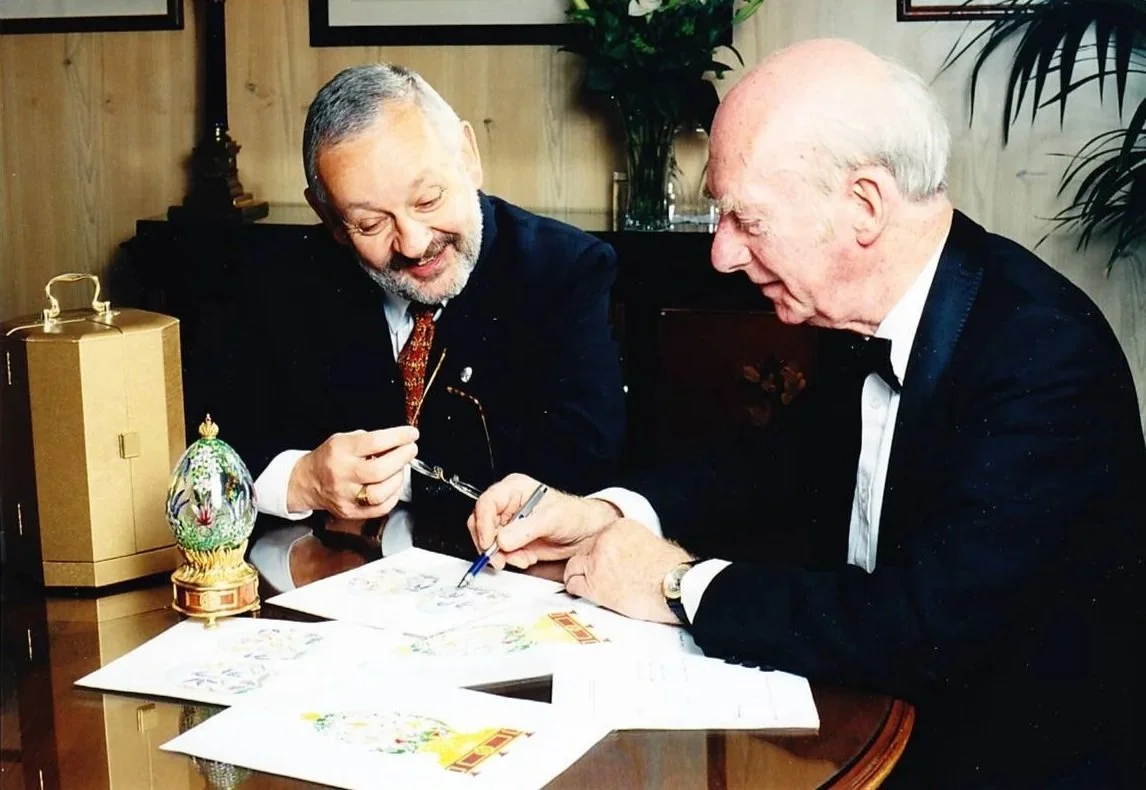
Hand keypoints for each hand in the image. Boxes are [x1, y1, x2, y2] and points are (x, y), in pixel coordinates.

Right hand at [287, 427, 417, 518]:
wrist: (308, 481)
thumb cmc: (330, 458)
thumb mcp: (345, 439)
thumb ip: (371, 440)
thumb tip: (400, 442)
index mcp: (340, 451)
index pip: (374, 442)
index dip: (398, 437)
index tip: (411, 434)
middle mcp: (342, 474)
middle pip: (379, 470)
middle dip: (402, 458)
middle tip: (411, 450)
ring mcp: (346, 496)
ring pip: (381, 492)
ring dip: (398, 478)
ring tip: (400, 468)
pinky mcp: (351, 512)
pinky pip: (380, 508)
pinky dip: (393, 496)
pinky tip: (393, 485)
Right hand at [467, 473, 620, 569]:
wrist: (586, 533)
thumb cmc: (574, 515)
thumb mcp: (551, 519)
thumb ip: (525, 529)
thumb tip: (502, 540)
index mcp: (514, 489)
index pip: (486, 503)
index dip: (483, 524)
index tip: (489, 543)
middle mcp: (508, 505)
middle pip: (481, 524)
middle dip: (490, 544)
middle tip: (500, 558)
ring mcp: (509, 524)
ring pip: (489, 542)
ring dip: (503, 555)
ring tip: (524, 557)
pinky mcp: (513, 540)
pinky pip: (500, 553)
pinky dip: (511, 560)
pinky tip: (527, 558)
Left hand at [564, 520, 692, 623]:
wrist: (675, 586)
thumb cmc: (672, 570)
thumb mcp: (651, 543)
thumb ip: (629, 544)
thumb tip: (622, 555)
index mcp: (619, 527)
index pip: (596, 538)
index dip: (598, 554)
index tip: (602, 564)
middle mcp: (604, 540)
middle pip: (582, 551)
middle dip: (586, 564)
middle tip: (594, 577)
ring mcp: (597, 561)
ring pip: (572, 567)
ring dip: (579, 577)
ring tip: (588, 586)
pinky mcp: (594, 583)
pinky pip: (573, 585)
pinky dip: (577, 591)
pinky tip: (586, 595)